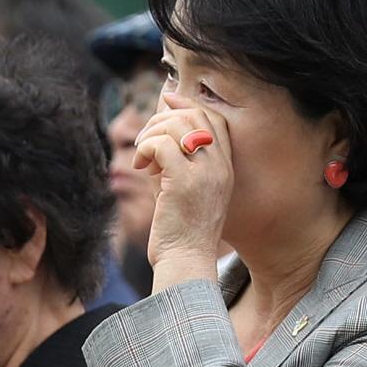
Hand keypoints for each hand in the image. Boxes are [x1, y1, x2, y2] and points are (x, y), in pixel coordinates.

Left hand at [134, 91, 232, 274]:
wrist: (187, 262)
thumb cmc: (181, 232)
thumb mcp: (185, 190)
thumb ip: (178, 160)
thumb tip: (157, 129)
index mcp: (225, 169)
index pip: (215, 119)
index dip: (188, 105)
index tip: (165, 104)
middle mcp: (220, 167)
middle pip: (195, 115)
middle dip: (163, 118)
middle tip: (146, 141)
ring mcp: (205, 173)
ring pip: (177, 125)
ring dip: (151, 134)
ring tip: (142, 158)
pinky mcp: (183, 182)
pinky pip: (160, 144)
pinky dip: (145, 149)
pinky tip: (141, 168)